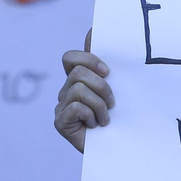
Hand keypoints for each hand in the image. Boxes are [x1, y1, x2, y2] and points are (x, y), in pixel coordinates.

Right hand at [55, 30, 114, 152]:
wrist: (119, 149)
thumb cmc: (120, 120)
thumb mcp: (119, 90)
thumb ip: (108, 67)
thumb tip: (93, 31)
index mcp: (78, 80)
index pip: (70, 58)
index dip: (87, 59)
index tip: (108, 72)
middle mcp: (66, 91)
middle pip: (77, 72)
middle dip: (101, 86)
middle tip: (112, 103)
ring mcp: (61, 106)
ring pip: (78, 89)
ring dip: (99, 104)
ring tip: (105, 118)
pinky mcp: (60, 122)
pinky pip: (76, 107)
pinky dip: (91, 116)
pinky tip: (95, 126)